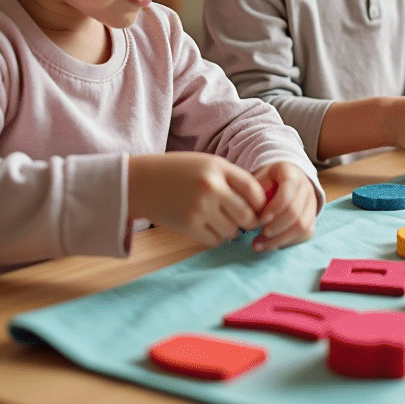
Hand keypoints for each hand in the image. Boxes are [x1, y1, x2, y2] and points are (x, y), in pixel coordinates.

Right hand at [127, 152, 265, 247]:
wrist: (143, 182)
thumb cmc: (179, 172)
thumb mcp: (207, 164)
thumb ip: (231, 178)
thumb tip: (258, 203)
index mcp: (218, 167)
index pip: (254, 189)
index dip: (260, 202)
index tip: (258, 207)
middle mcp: (211, 187)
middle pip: (246, 214)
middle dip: (250, 222)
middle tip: (247, 222)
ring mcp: (199, 207)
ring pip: (231, 230)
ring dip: (232, 231)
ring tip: (226, 224)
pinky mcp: (188, 225)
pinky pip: (214, 240)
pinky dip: (217, 238)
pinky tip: (212, 229)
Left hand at [251, 161, 318, 250]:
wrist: (282, 179)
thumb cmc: (266, 181)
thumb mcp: (258, 179)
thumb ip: (255, 195)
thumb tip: (254, 217)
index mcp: (292, 174)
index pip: (288, 193)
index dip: (274, 209)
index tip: (260, 220)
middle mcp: (306, 188)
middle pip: (296, 213)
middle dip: (276, 228)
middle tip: (258, 236)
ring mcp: (312, 203)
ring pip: (303, 227)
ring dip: (280, 240)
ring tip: (260, 245)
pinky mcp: (313, 217)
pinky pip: (305, 234)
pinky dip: (288, 242)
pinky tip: (272, 244)